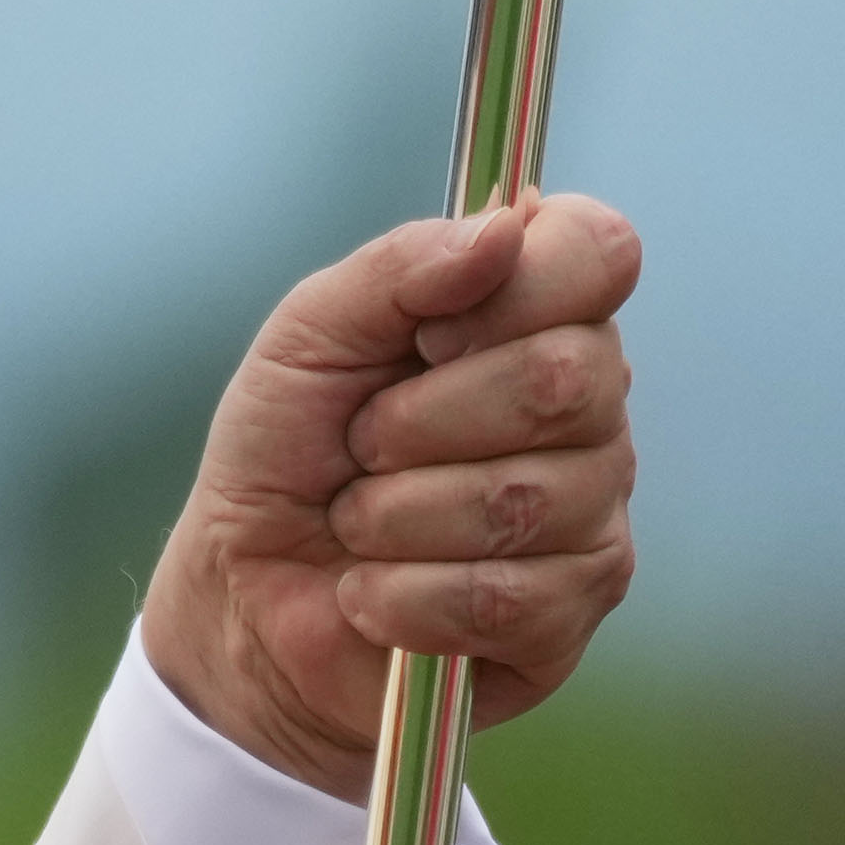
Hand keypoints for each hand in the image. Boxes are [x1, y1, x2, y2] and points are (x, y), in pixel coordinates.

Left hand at [140, 196, 642, 800]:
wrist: (246, 594)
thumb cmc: (289, 447)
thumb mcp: (311, 333)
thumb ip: (401, 266)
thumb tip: (508, 226)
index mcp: (540, 314)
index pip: (598, 254)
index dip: (512, 291)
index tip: (427, 334)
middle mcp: (592, 406)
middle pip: (565, 379)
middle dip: (420, 419)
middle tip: (365, 443)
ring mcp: (593, 515)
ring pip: (524, 499)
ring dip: (395, 516)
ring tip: (359, 525)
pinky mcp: (568, 619)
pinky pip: (504, 598)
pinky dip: (403, 597)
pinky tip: (374, 594)